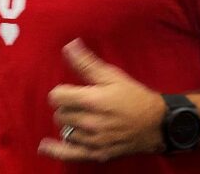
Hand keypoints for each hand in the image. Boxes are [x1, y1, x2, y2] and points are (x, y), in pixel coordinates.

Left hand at [38, 39, 165, 161]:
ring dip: (68, 122)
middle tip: (80, 101)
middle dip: (66, 105)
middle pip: (60, 113)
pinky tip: (45, 146)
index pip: (57, 96)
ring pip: (64, 129)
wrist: (155, 124)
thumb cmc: (134, 96)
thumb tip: (69, 45)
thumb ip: (87, 63)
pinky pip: (68, 154)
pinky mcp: (96, 153)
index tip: (69, 89)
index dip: (61, 91)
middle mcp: (90, 122)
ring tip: (81, 116)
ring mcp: (92, 140)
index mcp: (93, 100)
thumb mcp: (112, 75)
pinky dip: (55, 149)